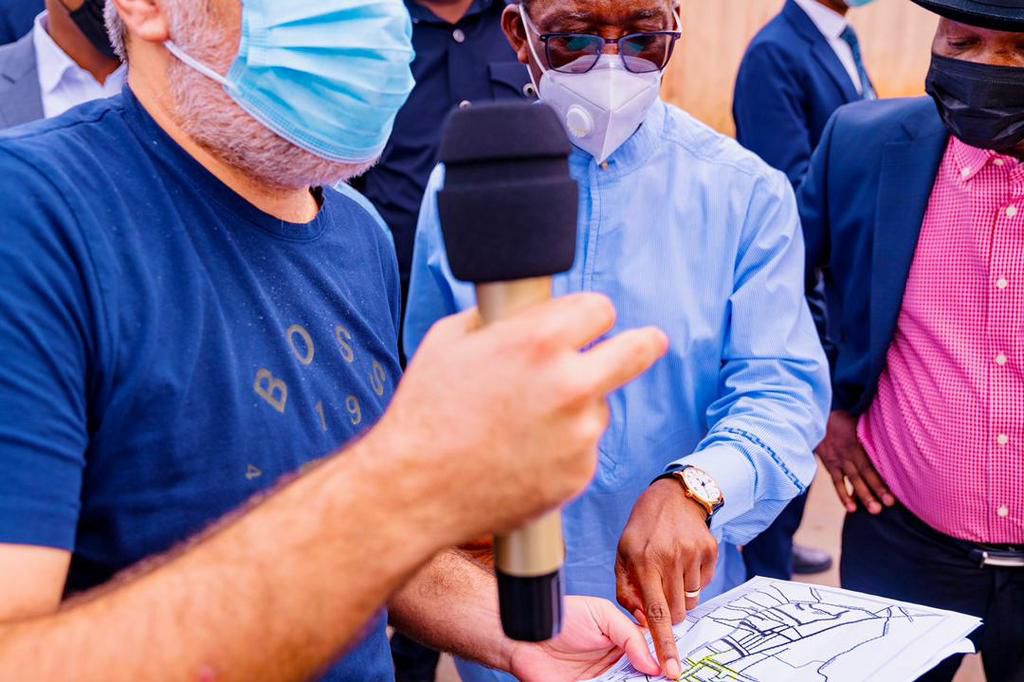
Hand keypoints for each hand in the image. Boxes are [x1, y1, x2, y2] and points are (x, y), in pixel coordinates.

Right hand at [373, 293, 667, 547]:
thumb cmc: (426, 412)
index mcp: (538, 341)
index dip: (591, 314)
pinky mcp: (578, 473)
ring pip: (600, 405)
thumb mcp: (450, 340)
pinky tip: (522, 453)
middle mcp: (570, 383)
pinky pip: (583, 448)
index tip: (592, 321)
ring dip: (579, 406)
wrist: (415, 489)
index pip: (600, 308)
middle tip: (650, 342)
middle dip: (646, 342)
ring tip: (523, 423)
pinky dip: (563, 447)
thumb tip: (523, 311)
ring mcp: (579, 433)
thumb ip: (499, 319)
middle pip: (639, 349)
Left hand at [509, 596, 660, 680]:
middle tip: (671, 680)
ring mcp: (603, 681)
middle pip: (645, 677)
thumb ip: (630, 635)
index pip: (653, 655)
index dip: (667, 662)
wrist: (526, 637)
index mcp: (624, 643)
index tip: (678, 671)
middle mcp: (616, 665)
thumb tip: (654, 664)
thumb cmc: (562, 618)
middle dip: (657, 679)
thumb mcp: (602, 615)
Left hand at [615, 480, 717, 679]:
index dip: (664, 645)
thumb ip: (627, 592)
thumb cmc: (642, 531)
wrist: (672, 496)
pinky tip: (684, 559)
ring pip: (691, 601)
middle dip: (669, 613)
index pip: (656, 614)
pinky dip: (693, 580)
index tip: (672, 671)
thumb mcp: (623, 556)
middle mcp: (670, 558)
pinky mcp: (710, 550)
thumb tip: (644, 623)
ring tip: (670, 569)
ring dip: (680, 594)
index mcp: (644, 562)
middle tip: (661, 591)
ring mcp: (693, 554)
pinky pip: (704, 584)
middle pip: (677, 613)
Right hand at [817, 410, 894, 513]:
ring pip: (853, 479)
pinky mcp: (830, 464)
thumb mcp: (858, 419)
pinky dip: (843, 495)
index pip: (875, 458)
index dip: (885, 471)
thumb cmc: (841, 418)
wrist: (814, 416)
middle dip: (878, 488)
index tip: (899, 483)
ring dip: (863, 495)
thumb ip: (872, 428)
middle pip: (866, 471)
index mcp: (860, 440)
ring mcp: (839, 459)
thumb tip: (895, 428)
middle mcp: (850, 451)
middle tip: (889, 503)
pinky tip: (851, 508)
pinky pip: (837, 482)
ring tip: (875, 510)